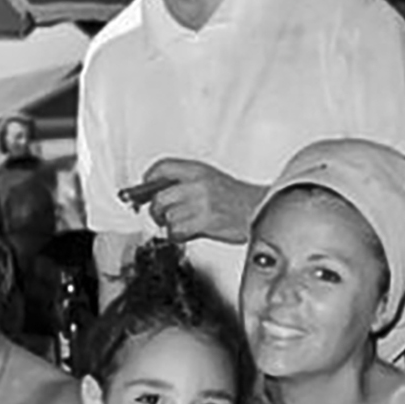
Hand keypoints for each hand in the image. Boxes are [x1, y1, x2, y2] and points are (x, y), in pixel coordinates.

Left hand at [139, 158, 264, 244]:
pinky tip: (189, 232)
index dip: (148, 180)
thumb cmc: (236, 198)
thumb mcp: (209, 180)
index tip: (145, 190)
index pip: (162, 167)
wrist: (259, 209)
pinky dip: (178, 235)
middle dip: (156, 211)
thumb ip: (184, 184)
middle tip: (162, 216)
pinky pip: (177, 231)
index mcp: (197, 170)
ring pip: (167, 217)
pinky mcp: (205, 220)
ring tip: (183, 225)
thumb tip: (155, 194)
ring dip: (171, 225)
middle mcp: (197, 183)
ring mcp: (201, 202)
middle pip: (158, 197)